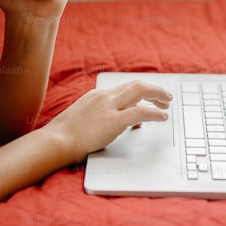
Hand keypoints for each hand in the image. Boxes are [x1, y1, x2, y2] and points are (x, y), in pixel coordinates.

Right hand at [44, 81, 173, 161]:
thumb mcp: (83, 120)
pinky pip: (141, 112)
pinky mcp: (114, 121)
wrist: (57, 141)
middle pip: (136, 84)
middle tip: (165, 98)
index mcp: (97, 95)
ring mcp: (110, 107)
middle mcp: (105, 96)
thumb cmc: (65, 136)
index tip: (148, 100)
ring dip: (158, 95)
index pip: (124, 88)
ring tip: (167, 103)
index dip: (140, 93)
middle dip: (153, 89)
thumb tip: (113, 126)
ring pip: (141, 91)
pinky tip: (163, 117)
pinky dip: (155, 113)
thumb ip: (99, 119)